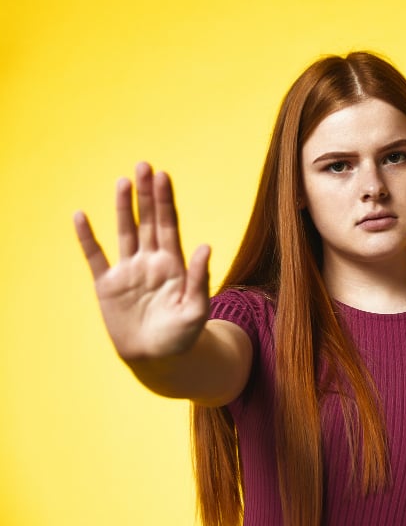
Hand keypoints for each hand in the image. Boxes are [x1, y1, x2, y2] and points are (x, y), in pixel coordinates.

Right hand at [74, 162, 209, 361]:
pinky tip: (81, 216)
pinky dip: (87, 238)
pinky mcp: (108, 286)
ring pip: (125, 232)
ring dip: (123, 208)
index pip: (169, 225)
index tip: (163, 176)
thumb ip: (199, 278)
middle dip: (147, 195)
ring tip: (123, 181)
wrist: (159, 359)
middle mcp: (151, 262)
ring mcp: (129, 271)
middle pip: (148, 221)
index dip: (165, 201)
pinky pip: (95, 257)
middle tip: (144, 166)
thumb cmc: (183, 336)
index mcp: (174, 264)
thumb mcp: (196, 309)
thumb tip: (205, 246)